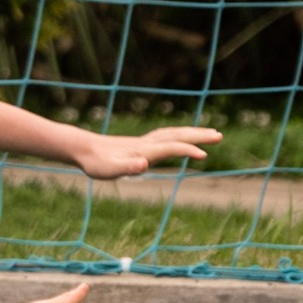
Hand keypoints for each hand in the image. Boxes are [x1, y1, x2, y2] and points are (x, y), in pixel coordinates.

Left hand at [68, 124, 221, 182]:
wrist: (83, 149)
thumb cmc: (96, 163)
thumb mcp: (109, 170)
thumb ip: (127, 167)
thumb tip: (143, 164)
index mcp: (143, 151)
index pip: (170, 148)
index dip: (186, 150)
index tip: (204, 155)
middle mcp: (146, 144)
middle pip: (177, 135)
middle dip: (198, 135)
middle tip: (220, 135)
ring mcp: (144, 142)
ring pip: (173, 134)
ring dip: (192, 132)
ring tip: (211, 134)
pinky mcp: (141, 144)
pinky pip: (167, 136)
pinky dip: (180, 134)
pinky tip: (184, 138)